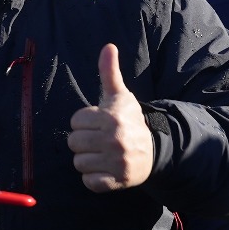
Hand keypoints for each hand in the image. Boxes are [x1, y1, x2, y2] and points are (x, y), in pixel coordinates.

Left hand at [68, 44, 153, 191]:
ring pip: (78, 163)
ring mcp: (117, 163)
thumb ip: (109, 72)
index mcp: (112, 118)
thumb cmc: (129, 120)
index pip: (75, 122)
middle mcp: (115, 140)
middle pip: (73, 143)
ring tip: (102, 155)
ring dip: (87, 160)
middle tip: (99, 141)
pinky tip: (104, 170)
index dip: (83, 123)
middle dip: (83, 142)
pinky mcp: (118, 182)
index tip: (98, 124)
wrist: (154, 150)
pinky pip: (88, 183)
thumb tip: (108, 46)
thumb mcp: (120, 96)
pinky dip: (93, 179)